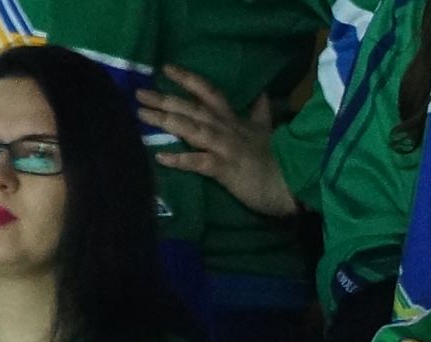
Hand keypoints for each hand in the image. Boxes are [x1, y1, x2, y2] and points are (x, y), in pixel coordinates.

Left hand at [137, 67, 299, 218]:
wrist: (291, 184)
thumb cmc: (277, 161)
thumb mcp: (267, 132)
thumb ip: (260, 115)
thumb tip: (263, 96)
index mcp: (233, 120)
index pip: (208, 92)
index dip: (188, 79)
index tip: (166, 68)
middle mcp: (226, 128)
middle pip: (192, 108)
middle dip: (165, 99)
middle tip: (140, 93)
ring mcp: (224, 147)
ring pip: (192, 128)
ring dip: (166, 120)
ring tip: (143, 115)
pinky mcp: (225, 169)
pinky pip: (199, 162)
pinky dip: (180, 159)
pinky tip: (161, 156)